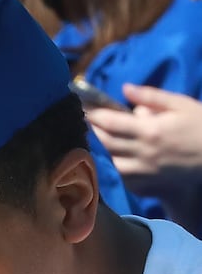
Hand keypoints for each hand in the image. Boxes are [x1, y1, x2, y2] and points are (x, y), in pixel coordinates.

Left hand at [87, 84, 201, 200]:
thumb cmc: (201, 124)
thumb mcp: (180, 104)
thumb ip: (151, 97)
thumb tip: (125, 89)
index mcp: (150, 130)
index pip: (111, 123)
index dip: (93, 114)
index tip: (84, 107)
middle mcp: (142, 153)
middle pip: (105, 142)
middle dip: (93, 130)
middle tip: (88, 120)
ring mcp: (143, 172)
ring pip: (110, 161)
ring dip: (102, 149)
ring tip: (100, 137)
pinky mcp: (146, 184)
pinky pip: (122, 177)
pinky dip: (115, 166)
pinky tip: (115, 156)